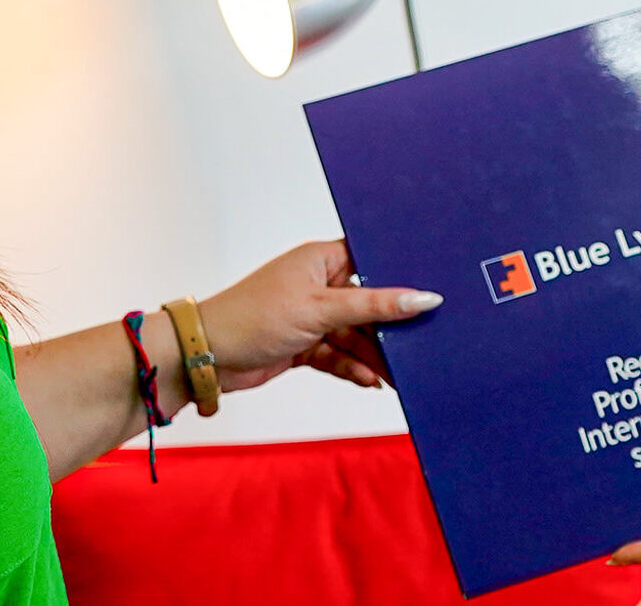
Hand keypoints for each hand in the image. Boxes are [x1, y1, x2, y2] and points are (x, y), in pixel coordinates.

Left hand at [195, 240, 441, 391]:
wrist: (207, 357)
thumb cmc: (253, 317)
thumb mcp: (322, 309)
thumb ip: (375, 306)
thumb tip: (424, 298)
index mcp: (322, 259)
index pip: (374, 260)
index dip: (402, 274)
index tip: (434, 289)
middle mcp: (320, 284)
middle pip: (370, 304)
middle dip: (393, 326)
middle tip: (423, 342)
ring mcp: (313, 316)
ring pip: (357, 335)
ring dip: (375, 354)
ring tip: (401, 374)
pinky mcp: (306, 344)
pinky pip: (340, 355)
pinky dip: (354, 368)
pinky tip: (372, 381)